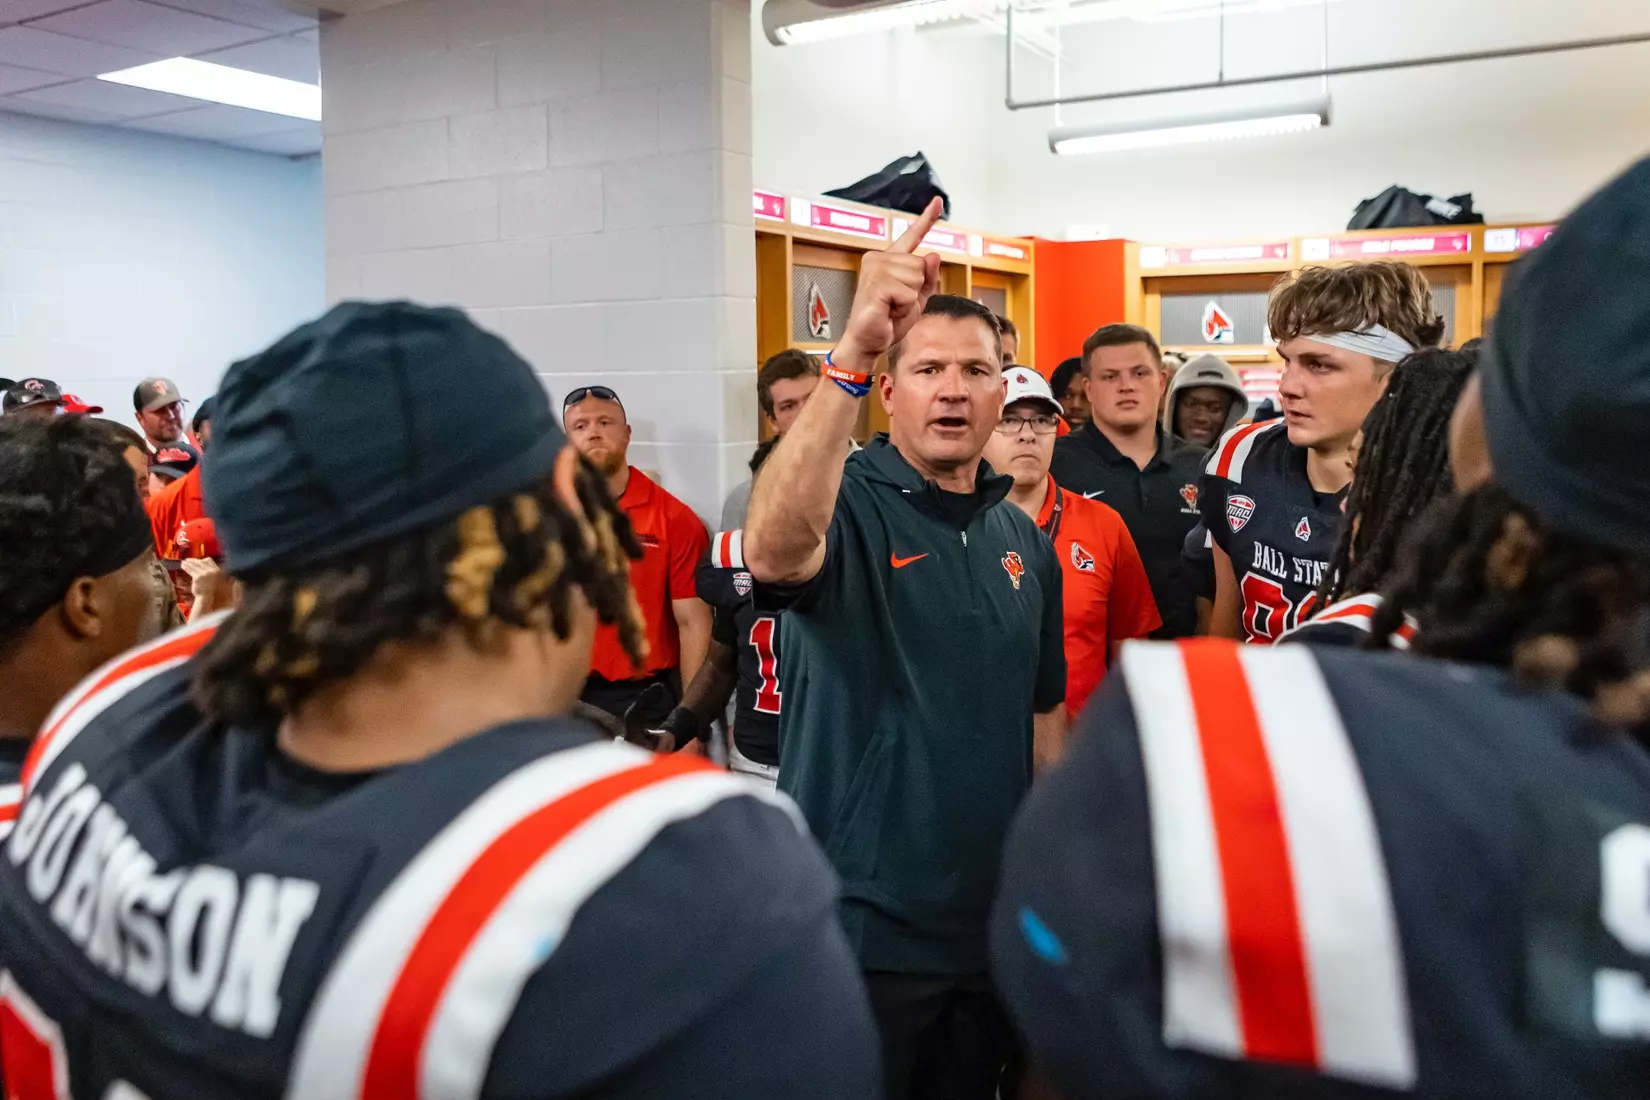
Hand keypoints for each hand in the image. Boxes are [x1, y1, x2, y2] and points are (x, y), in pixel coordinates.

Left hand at [180, 558, 236, 618]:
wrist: (207, 598)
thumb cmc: (210, 590)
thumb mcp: (214, 579)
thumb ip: (210, 572)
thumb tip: (203, 566)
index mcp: (217, 570)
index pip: (209, 560)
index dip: (202, 560)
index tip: (197, 560)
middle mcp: (212, 570)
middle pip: (201, 562)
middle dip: (193, 560)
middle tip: (187, 560)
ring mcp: (205, 573)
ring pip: (195, 565)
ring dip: (188, 563)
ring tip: (183, 562)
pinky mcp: (197, 577)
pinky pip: (191, 570)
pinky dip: (186, 567)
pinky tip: (182, 566)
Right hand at [834, 197, 944, 371]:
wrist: (868, 342)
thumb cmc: (888, 321)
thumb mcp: (917, 299)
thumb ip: (928, 277)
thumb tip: (933, 254)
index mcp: (889, 260)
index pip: (912, 236)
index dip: (926, 218)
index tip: (938, 201)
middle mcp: (878, 259)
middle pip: (922, 264)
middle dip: (916, 290)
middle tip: (896, 304)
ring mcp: (875, 270)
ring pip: (917, 277)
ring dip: (910, 300)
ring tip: (891, 308)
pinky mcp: (875, 285)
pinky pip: (909, 293)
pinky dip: (904, 307)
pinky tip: (888, 311)